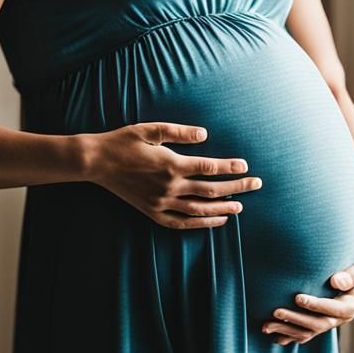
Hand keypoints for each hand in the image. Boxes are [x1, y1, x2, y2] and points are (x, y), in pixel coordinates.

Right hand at [84, 122, 262, 229]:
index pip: (209, 168)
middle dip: (236, 188)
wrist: (97, 162)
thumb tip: (205, 134)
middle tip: (256, 184)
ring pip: (199, 210)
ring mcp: (161, 202)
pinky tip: (215, 220)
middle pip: (210, 190)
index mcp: (171, 165)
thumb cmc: (124, 141)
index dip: (230, 167)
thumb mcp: (151, 129)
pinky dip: (201, 223)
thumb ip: (180, 132)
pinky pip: (181, 223)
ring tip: (240, 206)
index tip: (246, 166)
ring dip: (223, 208)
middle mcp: (169, 187)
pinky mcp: (152, 212)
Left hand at [262, 260, 353, 345]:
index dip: (316, 305)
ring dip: (287, 330)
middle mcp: (340, 319)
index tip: (298, 297)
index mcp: (351, 306)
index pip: (333, 309)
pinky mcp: (323, 323)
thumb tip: (335, 280)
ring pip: (308, 333)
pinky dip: (291, 336)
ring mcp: (331, 323)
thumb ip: (352, 275)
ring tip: (266, 326)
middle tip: (276, 311)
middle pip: (318, 324)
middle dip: (296, 319)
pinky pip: (306, 334)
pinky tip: (275, 337)